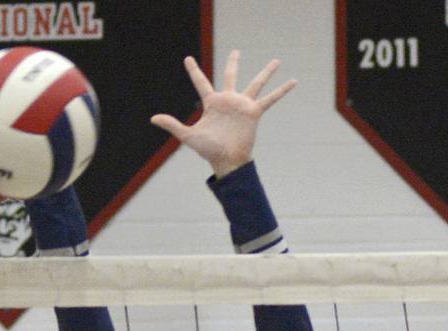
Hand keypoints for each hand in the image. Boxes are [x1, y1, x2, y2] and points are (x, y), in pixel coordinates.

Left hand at [151, 50, 296, 178]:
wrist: (227, 161)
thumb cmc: (207, 150)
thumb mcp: (188, 135)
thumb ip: (172, 124)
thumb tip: (153, 118)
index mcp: (211, 104)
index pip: (201, 82)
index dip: (193, 71)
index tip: (187, 58)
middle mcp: (228, 101)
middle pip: (230, 76)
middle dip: (233, 63)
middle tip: (236, 52)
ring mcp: (242, 106)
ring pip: (255, 83)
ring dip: (266, 73)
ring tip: (276, 61)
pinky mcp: (254, 112)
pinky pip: (270, 99)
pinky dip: (282, 91)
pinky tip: (293, 81)